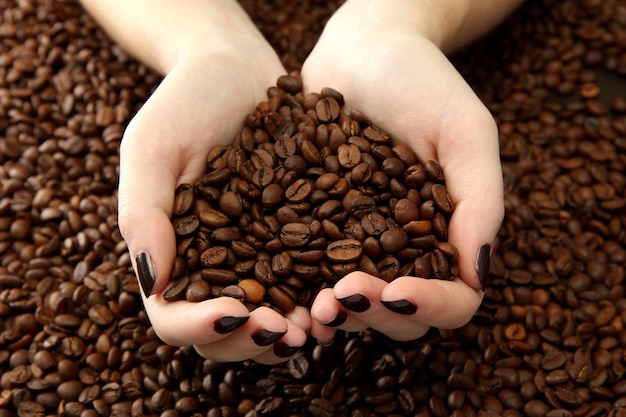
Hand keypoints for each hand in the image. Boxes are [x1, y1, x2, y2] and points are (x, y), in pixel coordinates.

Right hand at [117, 25, 308, 363]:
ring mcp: (256, 256)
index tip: (234, 313)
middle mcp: (214, 266)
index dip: (200, 325)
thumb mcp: (151, 149)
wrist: (236, 69)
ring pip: (269, 318)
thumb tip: (153, 281)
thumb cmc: (184, 103)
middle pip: (225, 332)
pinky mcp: (293, 237)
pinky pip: (305, 279)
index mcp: (171, 256)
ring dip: (292, 332)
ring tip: (320, 325)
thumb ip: (144, 213)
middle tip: (286, 333)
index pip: (173, 316)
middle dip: (254, 341)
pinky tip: (343, 293)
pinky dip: (320, 295)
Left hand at [301, 0, 504, 342]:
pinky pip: (306, 271)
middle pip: (399, 316)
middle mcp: (403, 251)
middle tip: (341, 296)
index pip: (454, 298)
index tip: (398, 291)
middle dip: (373, 315)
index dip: (430, 306)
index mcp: (447, 237)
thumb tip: (476, 273)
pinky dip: (295, 290)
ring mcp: (356, 242)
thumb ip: (480, 199)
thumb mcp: (464, 131)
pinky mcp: (313, 227)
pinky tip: (275, 289)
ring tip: (311, 305)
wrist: (361, 49)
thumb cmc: (422, 81)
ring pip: (351, 305)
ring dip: (334, 314)